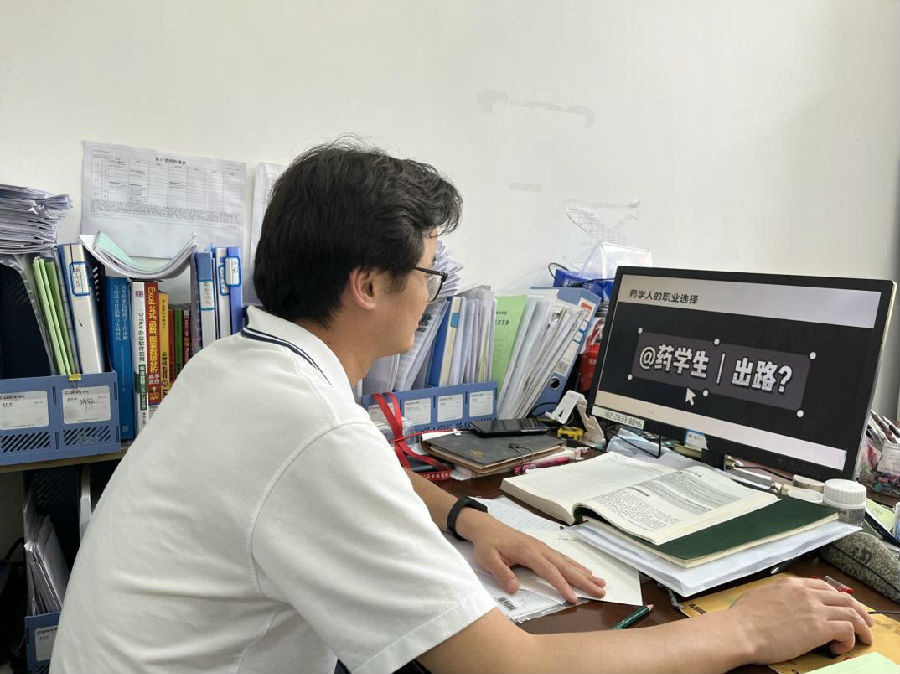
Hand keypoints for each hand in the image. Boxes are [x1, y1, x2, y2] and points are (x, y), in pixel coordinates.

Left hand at [457, 509, 605, 602]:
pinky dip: (576, 565)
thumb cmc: (486, 544)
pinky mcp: (541, 548)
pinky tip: (585, 571)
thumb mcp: (487, 560)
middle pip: (565, 565)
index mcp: (527, 551)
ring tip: (601, 582)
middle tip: (601, 591)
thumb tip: (515, 589)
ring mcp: (542, 547)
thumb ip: (501, 574)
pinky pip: (562, 558)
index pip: (549, 571)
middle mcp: (539, 548)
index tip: (574, 598)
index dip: (562, 585)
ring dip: (584, 572)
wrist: (485, 527)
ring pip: (567, 561)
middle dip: (583, 579)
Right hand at [728, 576, 872, 663]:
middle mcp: (806, 593)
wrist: (741, 630)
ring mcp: (814, 609)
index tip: (841, 607)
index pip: (823, 586)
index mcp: (791, 584)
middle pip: (844, 597)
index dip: (837, 597)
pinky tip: (839, 647)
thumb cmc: (742, 617)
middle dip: (859, 609)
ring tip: (865, 637)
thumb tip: (776, 602)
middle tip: (865, 621)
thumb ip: (774, 595)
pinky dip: (850, 639)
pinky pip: (848, 630)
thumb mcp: (758, 595)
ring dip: (862, 626)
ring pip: (852, 612)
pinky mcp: (819, 628)